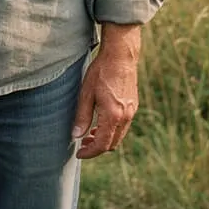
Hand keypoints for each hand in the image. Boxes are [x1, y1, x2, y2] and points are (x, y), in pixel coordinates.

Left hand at [71, 24, 140, 159]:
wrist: (120, 55)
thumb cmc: (101, 71)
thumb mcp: (86, 93)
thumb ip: (82, 116)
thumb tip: (76, 136)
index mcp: (113, 115)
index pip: (102, 144)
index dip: (89, 152)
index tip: (79, 153)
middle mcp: (125, 117)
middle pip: (112, 144)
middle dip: (97, 148)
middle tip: (82, 143)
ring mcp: (131, 112)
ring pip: (119, 136)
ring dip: (105, 139)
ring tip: (90, 133)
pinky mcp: (133, 106)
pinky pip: (123, 126)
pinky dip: (112, 130)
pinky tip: (101, 121)